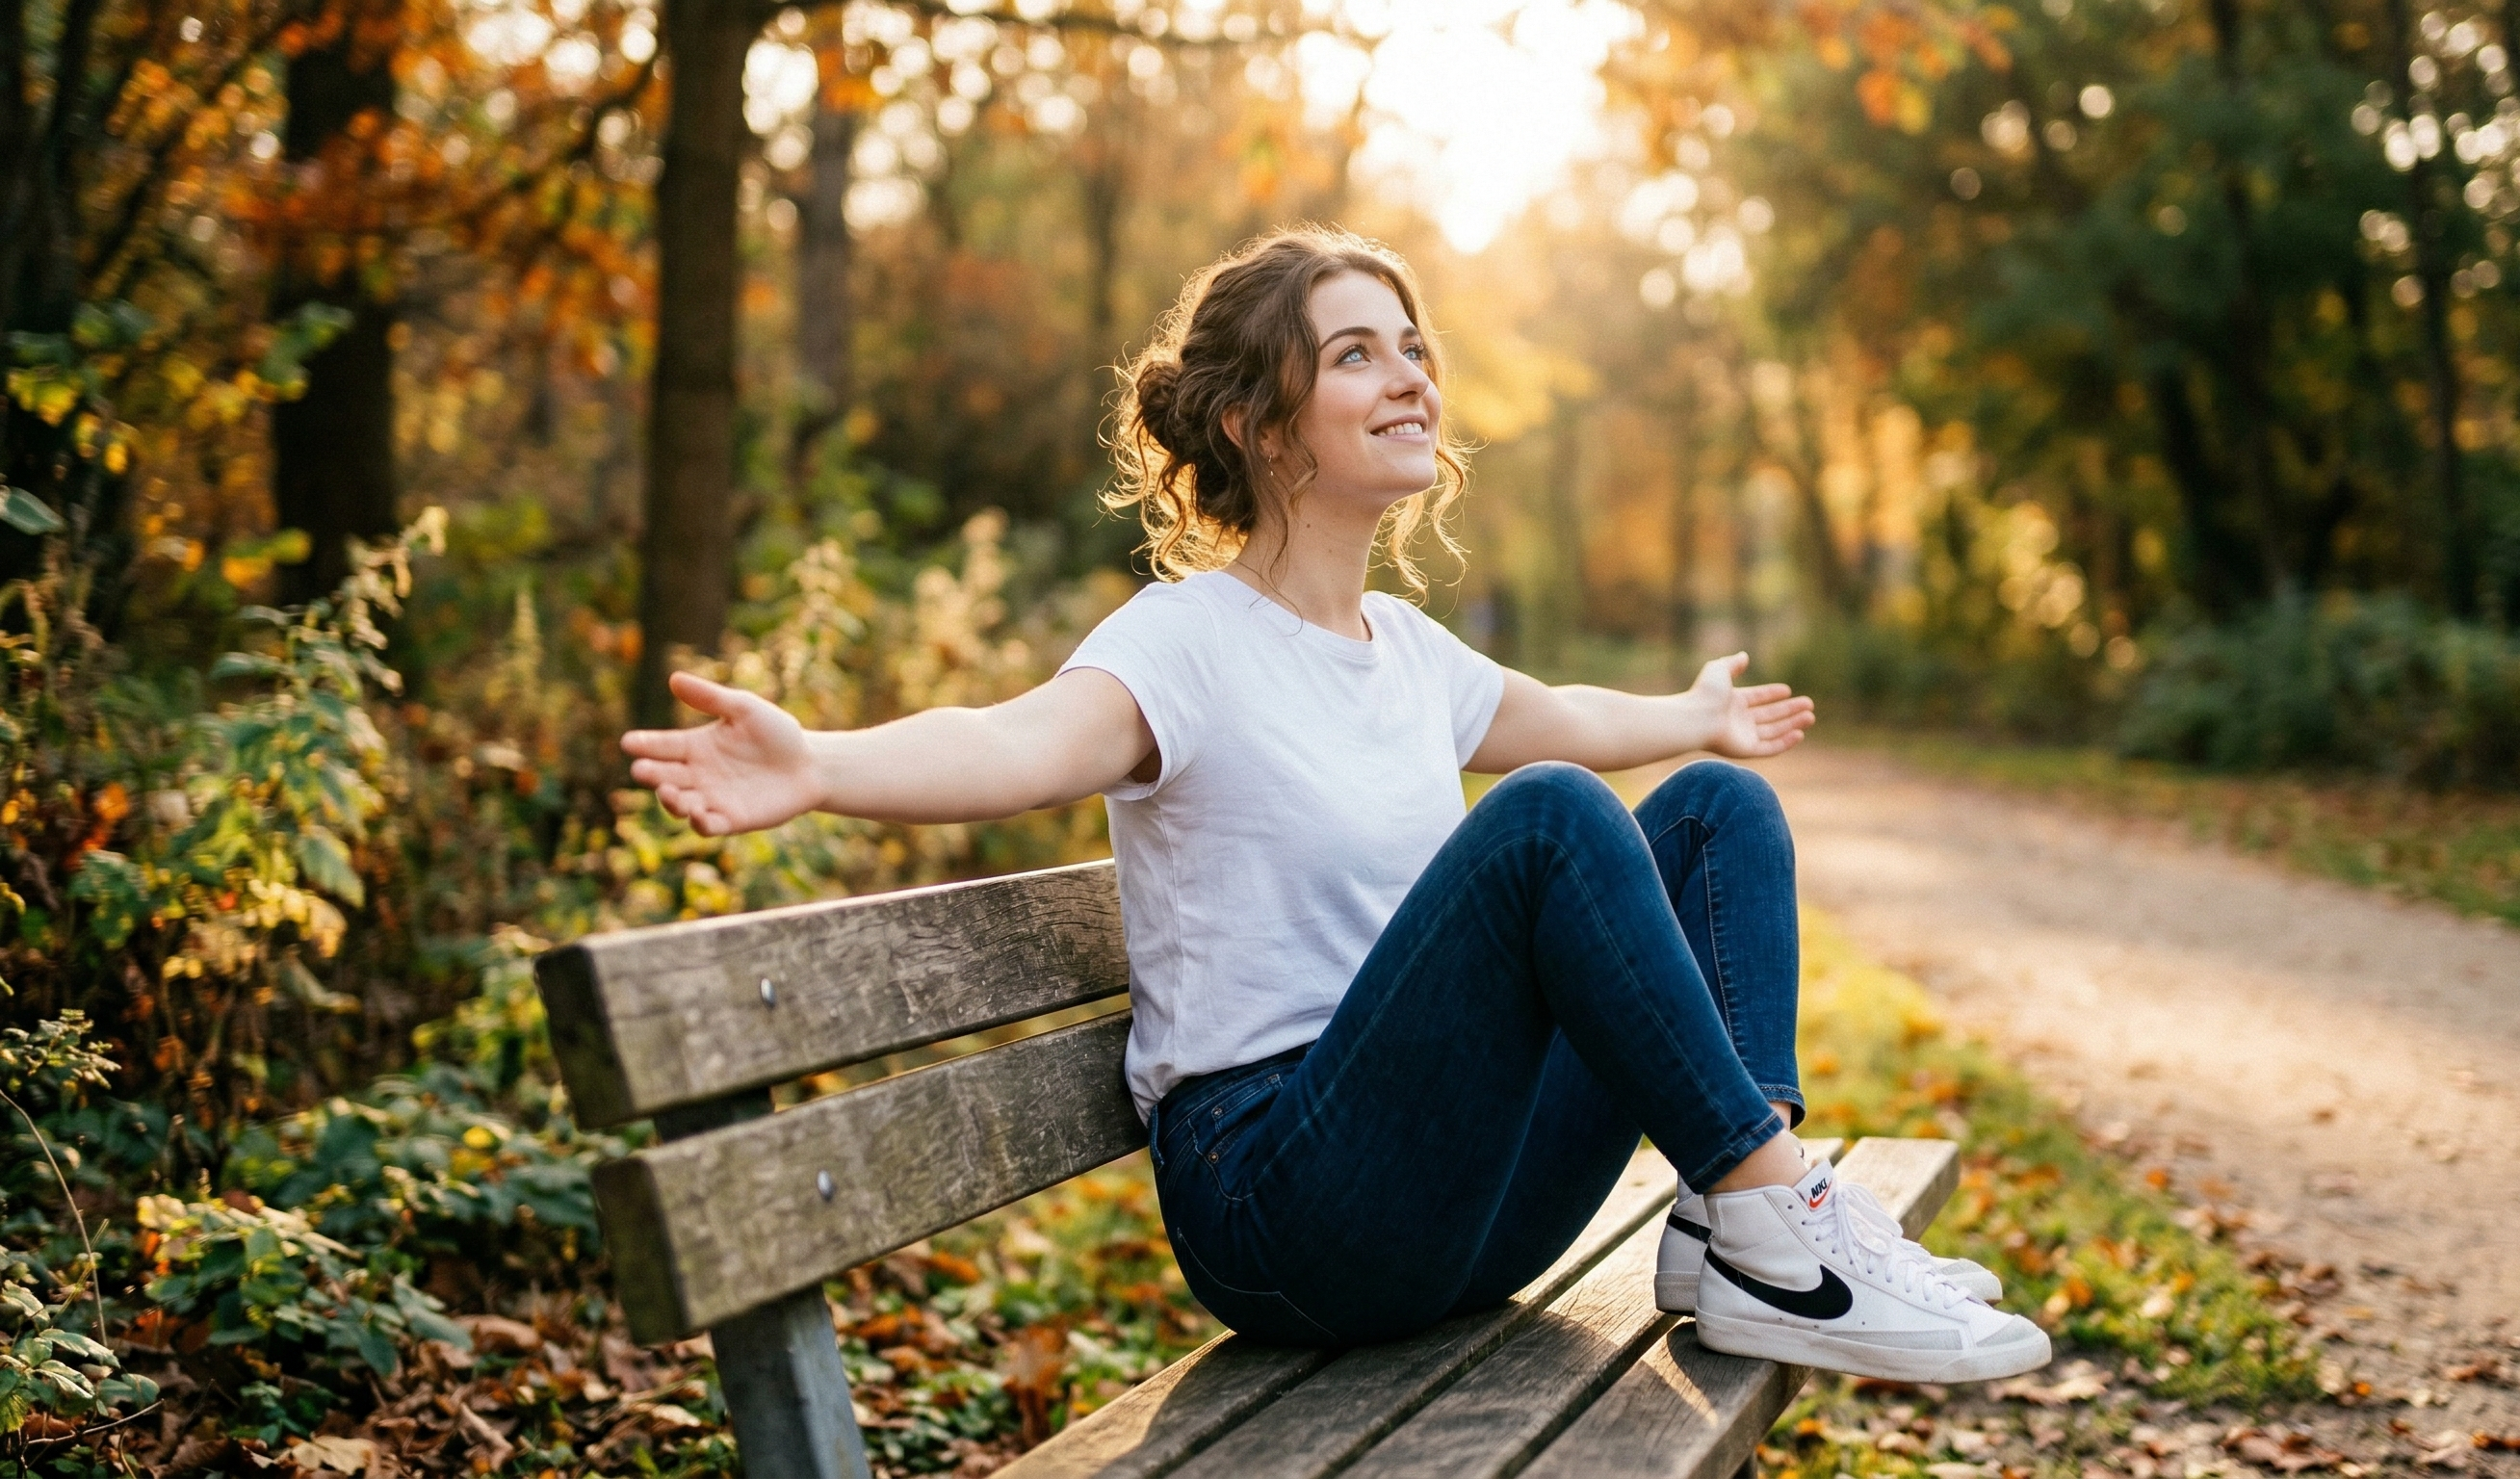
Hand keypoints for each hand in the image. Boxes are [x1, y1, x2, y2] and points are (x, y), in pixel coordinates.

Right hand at [621, 672, 824, 835]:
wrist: (810, 764)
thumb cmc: (777, 733)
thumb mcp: (745, 709)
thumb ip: (711, 697)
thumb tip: (674, 679)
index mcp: (696, 746)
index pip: (663, 746)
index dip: (645, 744)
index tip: (628, 742)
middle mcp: (698, 774)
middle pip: (665, 776)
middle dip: (651, 774)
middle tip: (641, 770)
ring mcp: (712, 799)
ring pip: (680, 805)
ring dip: (671, 802)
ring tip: (670, 793)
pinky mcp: (731, 820)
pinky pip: (708, 826)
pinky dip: (700, 823)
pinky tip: (698, 815)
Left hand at [1688, 652, 1815, 758]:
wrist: (1696, 718)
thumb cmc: (1705, 693)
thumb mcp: (1719, 669)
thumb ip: (1733, 663)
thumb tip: (1744, 656)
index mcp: (1732, 702)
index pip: (1757, 698)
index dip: (1772, 694)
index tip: (1788, 691)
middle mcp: (1738, 720)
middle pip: (1769, 715)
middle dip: (1789, 710)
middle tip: (1809, 705)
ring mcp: (1742, 736)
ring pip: (1773, 731)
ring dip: (1792, 724)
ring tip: (1810, 717)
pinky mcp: (1745, 750)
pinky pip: (1769, 748)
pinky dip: (1785, 742)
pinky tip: (1799, 734)